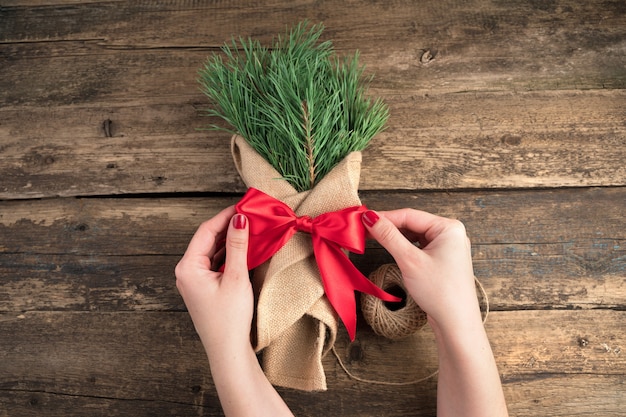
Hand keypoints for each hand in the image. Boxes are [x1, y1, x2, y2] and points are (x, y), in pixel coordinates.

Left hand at [175, 207, 293, 416]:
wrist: (227, 351)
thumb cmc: (229, 318)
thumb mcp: (236, 277)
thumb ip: (237, 245)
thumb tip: (239, 218)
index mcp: (188, 267)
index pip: (206, 231)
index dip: (225, 216)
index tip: (243, 205)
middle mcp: (186, 272)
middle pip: (207, 239)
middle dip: (228, 226)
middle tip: (249, 215)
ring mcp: (194, 280)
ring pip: (211, 251)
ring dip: (229, 240)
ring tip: (249, 229)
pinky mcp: (203, 288)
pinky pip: (214, 263)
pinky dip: (228, 254)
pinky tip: (243, 249)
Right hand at [363, 209, 508, 416]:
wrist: (457, 323)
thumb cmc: (439, 291)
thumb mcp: (409, 260)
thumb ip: (389, 236)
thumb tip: (370, 217)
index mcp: (448, 227)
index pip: (409, 215)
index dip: (384, 217)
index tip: (362, 219)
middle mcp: (451, 234)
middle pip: (412, 224)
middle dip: (388, 227)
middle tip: (363, 229)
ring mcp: (448, 248)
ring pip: (415, 235)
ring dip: (395, 237)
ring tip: (372, 238)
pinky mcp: (443, 260)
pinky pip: (420, 247)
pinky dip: (404, 247)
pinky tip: (390, 248)